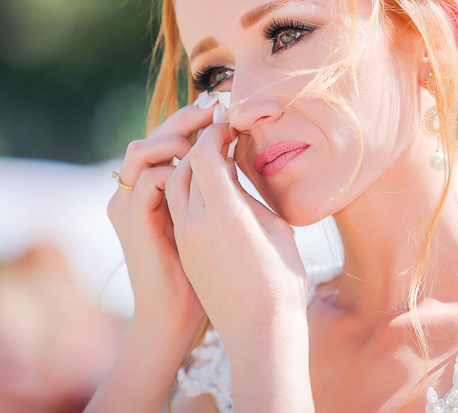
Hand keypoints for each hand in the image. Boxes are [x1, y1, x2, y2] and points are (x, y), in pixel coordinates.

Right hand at [107, 103, 212, 330]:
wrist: (179, 316)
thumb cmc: (203, 271)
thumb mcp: (209, 218)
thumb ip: (213, 187)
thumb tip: (234, 154)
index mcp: (151, 189)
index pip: (166, 139)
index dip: (192, 121)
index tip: (225, 111)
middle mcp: (133, 192)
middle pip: (152, 136)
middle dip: (185, 118)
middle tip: (217, 107)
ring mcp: (127, 205)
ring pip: (141, 149)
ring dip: (174, 137)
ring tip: (207, 137)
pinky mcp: (131, 221)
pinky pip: (147, 178)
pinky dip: (172, 167)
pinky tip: (200, 169)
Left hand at [164, 122, 308, 354]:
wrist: (260, 332)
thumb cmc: (280, 280)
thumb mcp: (275, 227)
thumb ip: (249, 195)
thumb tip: (234, 175)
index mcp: (223, 211)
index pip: (203, 153)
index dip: (214, 133)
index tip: (229, 126)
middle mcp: (196, 221)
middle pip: (185, 165)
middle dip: (200, 146)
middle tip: (221, 137)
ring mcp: (186, 237)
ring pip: (177, 186)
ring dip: (191, 168)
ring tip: (216, 163)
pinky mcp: (185, 251)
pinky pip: (179, 208)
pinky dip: (189, 191)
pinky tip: (211, 192)